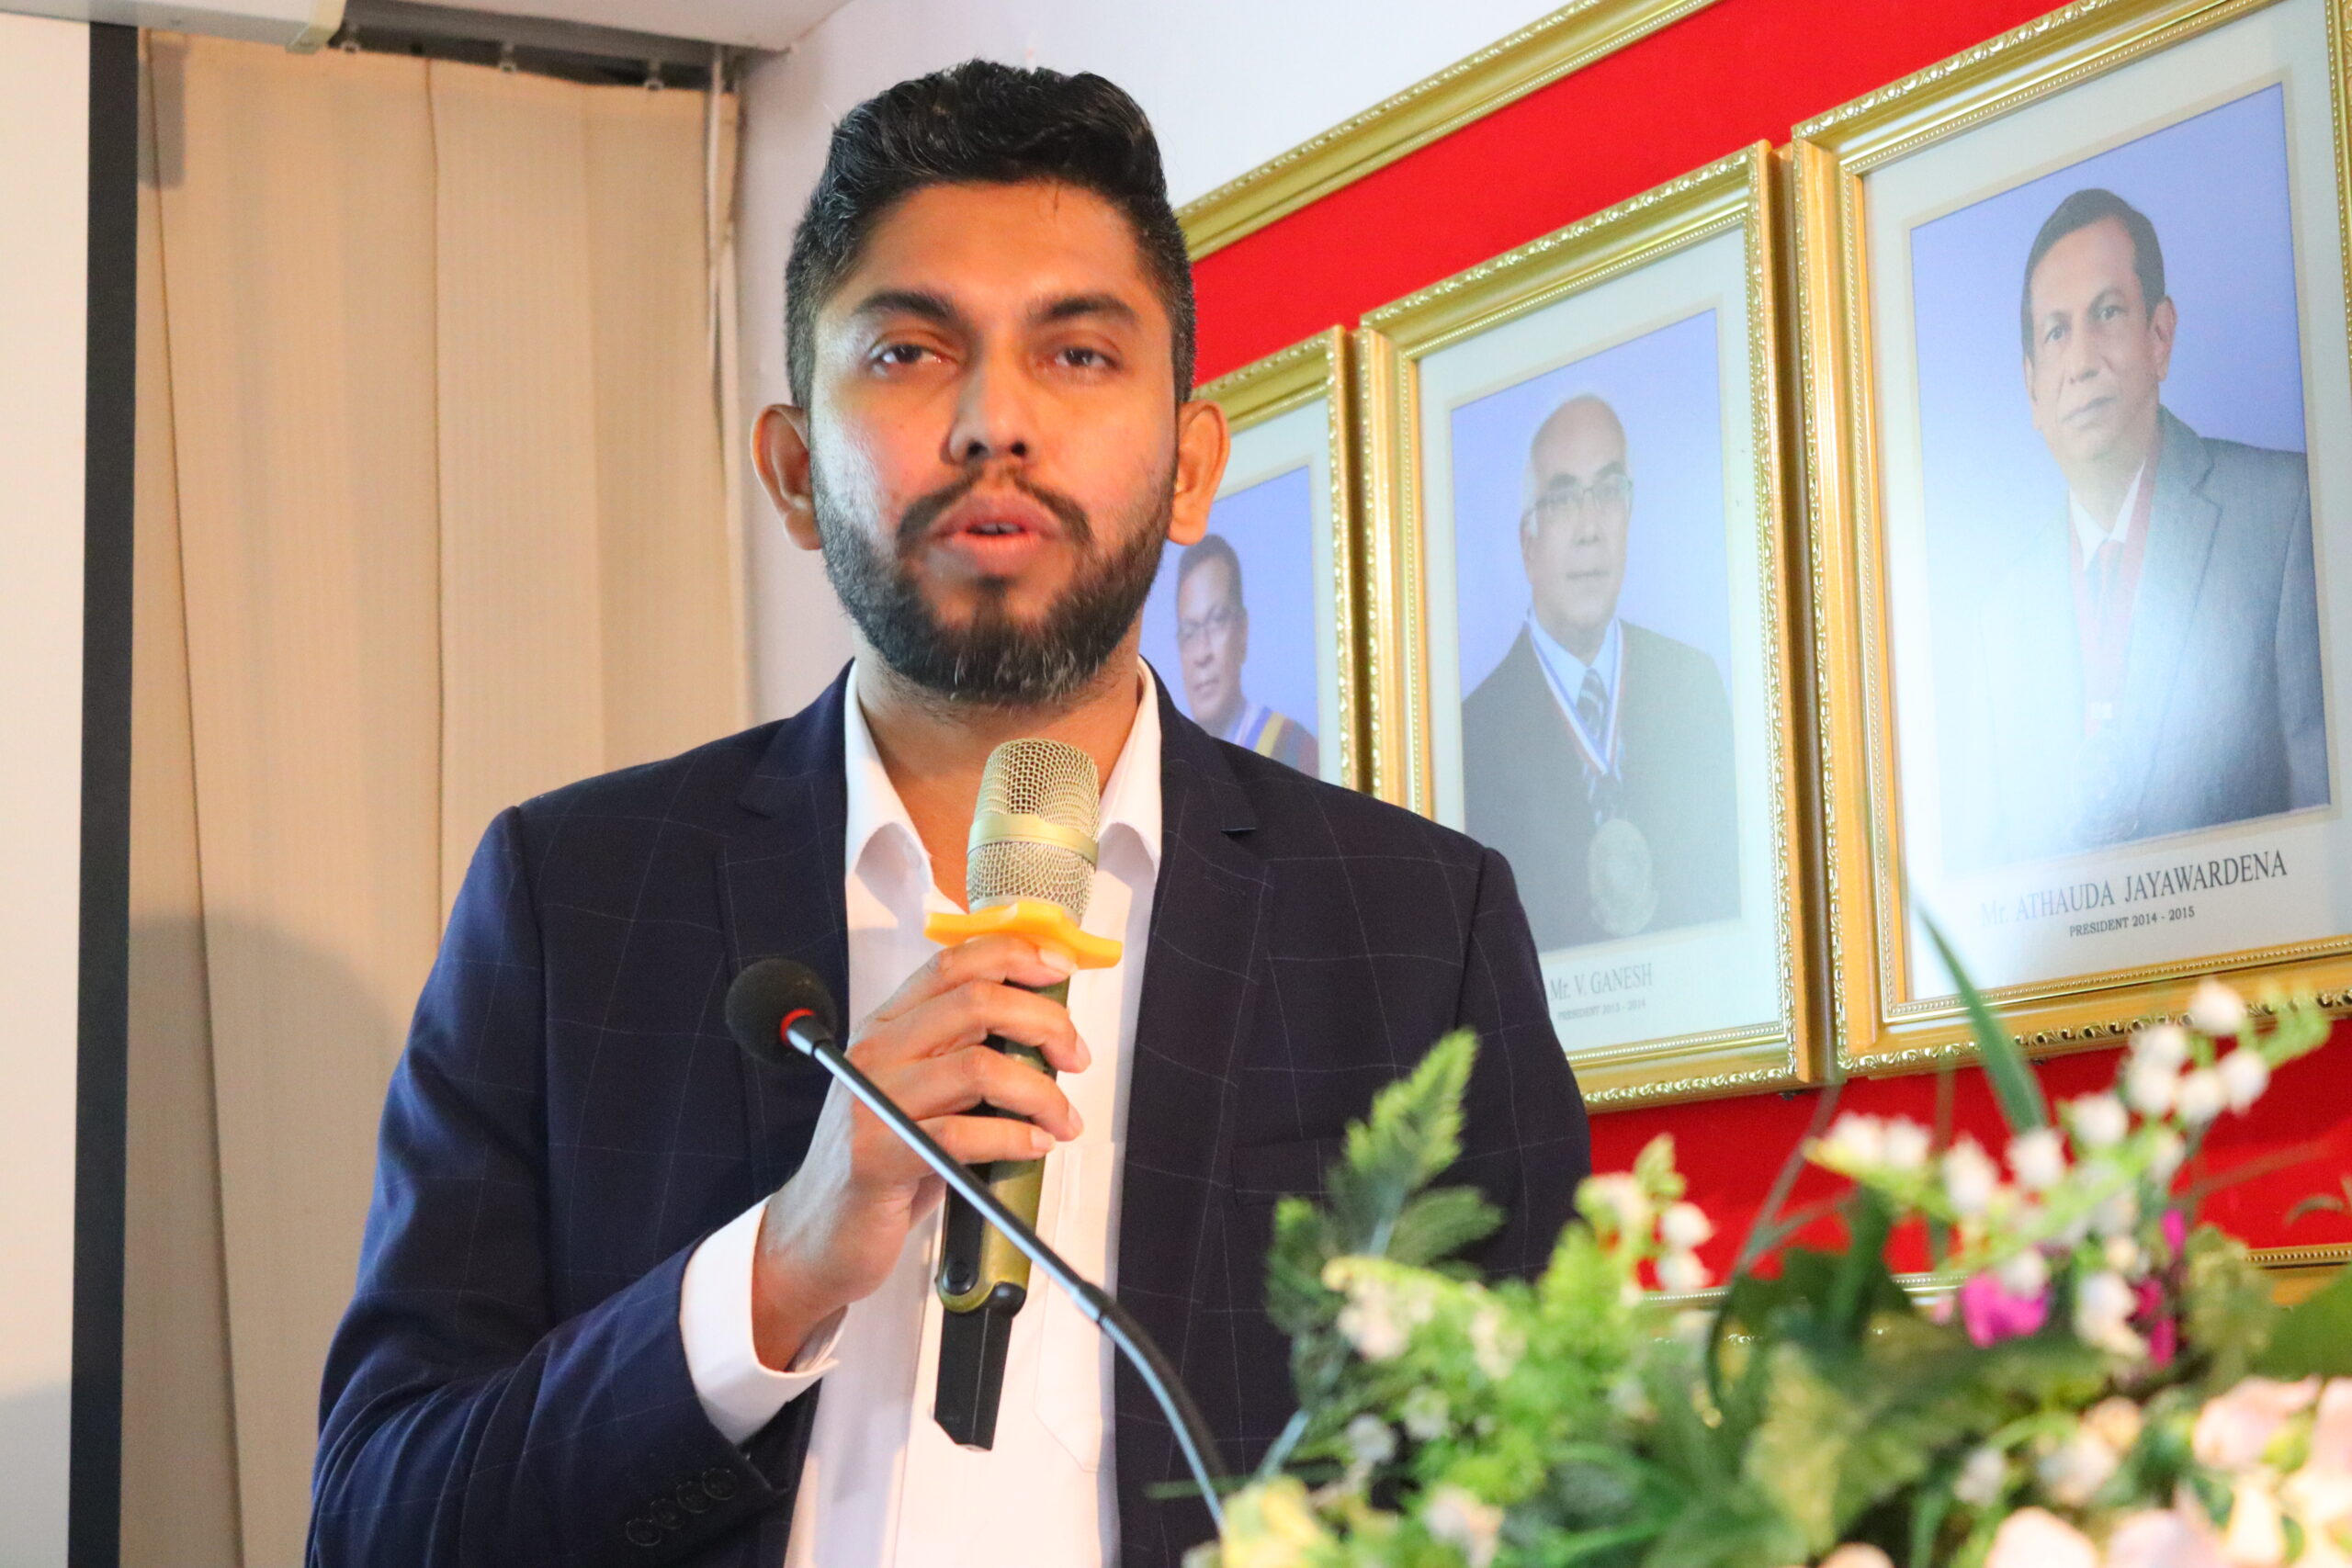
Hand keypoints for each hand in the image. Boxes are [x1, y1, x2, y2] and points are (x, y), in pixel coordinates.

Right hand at [748, 935, 1088, 1367]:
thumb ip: (963, 1053)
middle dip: (1045, 1023)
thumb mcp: (920, 1092)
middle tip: (1075, 1057)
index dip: (1015, 956)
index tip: (1061, 970)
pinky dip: (1015, 1137)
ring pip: (979, 1067)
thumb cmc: (883, 1162)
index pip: (953, 964)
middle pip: (976, 1003)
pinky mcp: (879, 1156)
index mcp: (885, 1027)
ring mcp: (874, 1102)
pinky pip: (964, 1134)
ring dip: (1041, 1093)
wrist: (822, 1233)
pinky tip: (1036, 1145)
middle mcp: (876, 1053)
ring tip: (1064, 1120)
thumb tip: (1044, 1031)